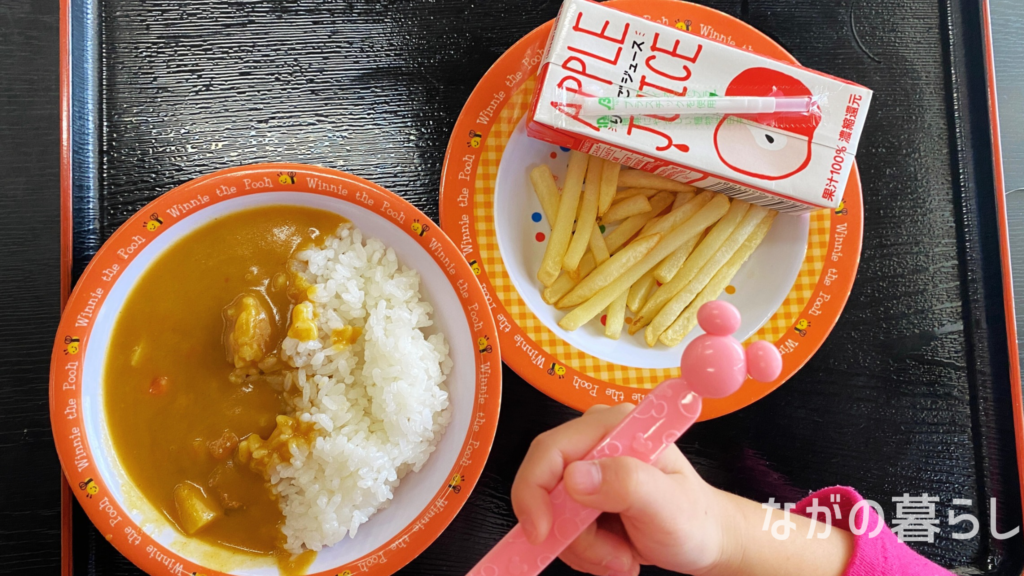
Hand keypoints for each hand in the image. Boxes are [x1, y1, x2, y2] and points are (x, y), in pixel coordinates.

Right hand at [511, 403, 734, 575]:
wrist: (706, 541)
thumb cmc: (696, 518)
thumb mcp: (667, 505)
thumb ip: (626, 483)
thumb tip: (575, 476)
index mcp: (614, 426)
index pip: (550, 450)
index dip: (534, 492)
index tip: (543, 534)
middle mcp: (596, 441)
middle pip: (547, 488)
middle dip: (574, 533)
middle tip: (613, 555)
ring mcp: (589, 470)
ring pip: (552, 516)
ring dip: (584, 548)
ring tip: (623, 554)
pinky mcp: (584, 496)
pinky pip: (560, 528)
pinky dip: (584, 550)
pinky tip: (615, 552)